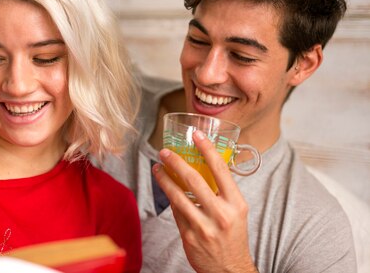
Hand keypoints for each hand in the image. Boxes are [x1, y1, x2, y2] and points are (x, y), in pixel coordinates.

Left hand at [152, 130, 257, 272]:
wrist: (231, 269)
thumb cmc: (233, 236)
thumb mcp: (236, 211)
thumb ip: (222, 192)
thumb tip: (202, 167)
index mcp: (236, 203)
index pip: (220, 169)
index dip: (207, 148)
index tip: (196, 134)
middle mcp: (221, 214)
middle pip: (193, 179)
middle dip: (176, 162)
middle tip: (165, 152)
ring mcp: (203, 226)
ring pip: (177, 195)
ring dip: (164, 179)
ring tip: (157, 168)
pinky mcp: (189, 236)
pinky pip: (176, 212)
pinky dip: (170, 199)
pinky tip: (165, 189)